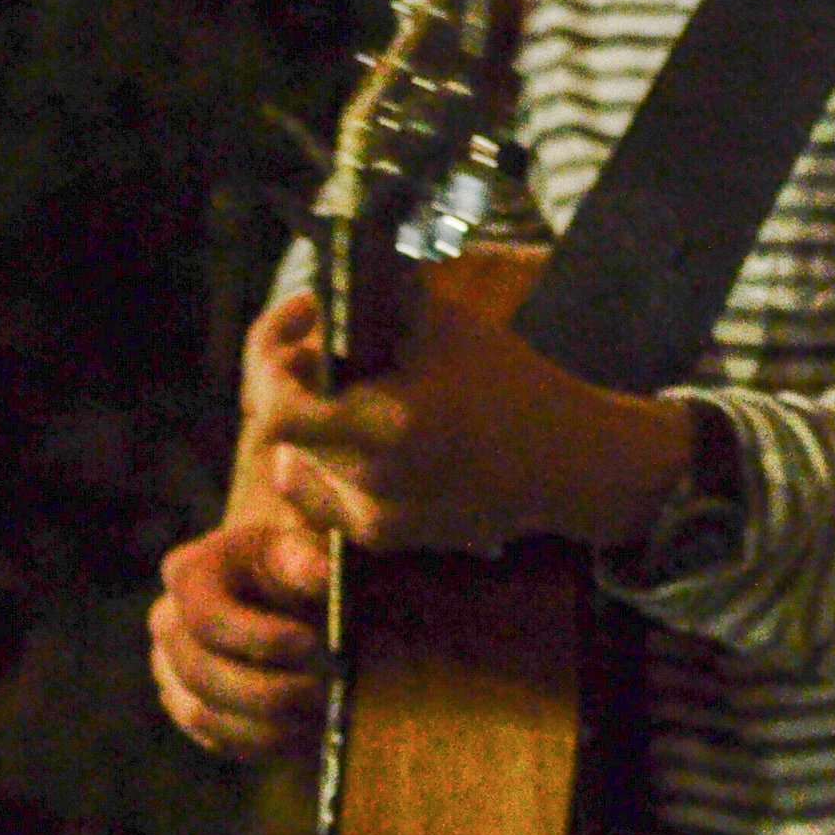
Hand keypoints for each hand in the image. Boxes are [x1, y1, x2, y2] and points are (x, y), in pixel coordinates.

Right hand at [150, 476, 328, 760]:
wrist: (288, 592)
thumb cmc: (299, 565)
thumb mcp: (306, 548)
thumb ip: (307, 557)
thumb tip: (319, 573)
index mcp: (191, 572)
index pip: (206, 615)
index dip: (257, 637)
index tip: (311, 642)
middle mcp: (168, 621)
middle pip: (199, 673)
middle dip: (266, 692)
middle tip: (324, 695)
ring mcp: (169, 668)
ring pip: (202, 715)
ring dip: (265, 726)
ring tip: (320, 716)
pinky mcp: (185, 705)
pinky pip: (213, 739)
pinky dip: (259, 742)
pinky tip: (302, 730)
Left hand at [250, 280, 691, 557]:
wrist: (566, 464)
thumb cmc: (511, 385)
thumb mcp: (447, 324)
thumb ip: (375, 307)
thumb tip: (316, 295)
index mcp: (389, 424)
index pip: (275, 410)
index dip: (268, 365)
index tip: (294, 334)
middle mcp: (373, 482)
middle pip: (284, 431)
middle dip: (291, 382)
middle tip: (315, 346)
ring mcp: (376, 518)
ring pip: (298, 461)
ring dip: (306, 421)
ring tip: (344, 385)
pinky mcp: (386, 538)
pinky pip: (323, 495)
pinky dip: (323, 460)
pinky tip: (355, 429)